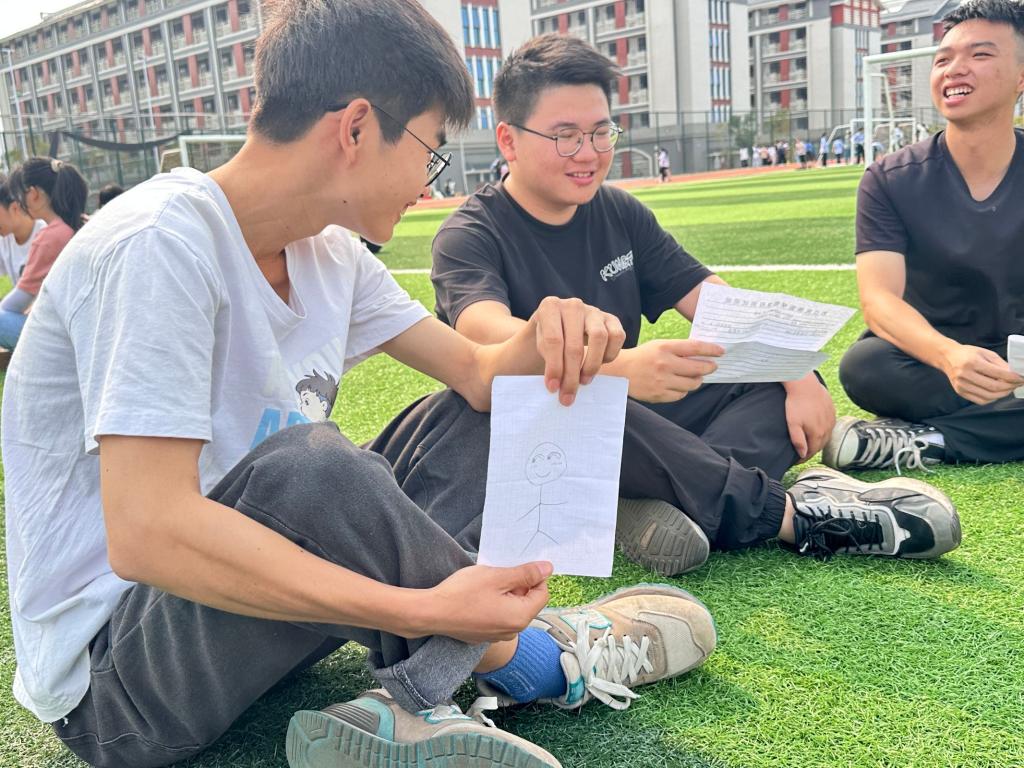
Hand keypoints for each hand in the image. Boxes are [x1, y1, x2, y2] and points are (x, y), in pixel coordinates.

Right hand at [421, 562, 551, 643]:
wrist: (432, 613)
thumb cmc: (463, 593)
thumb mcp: (498, 576)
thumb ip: (526, 574)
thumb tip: (548, 569)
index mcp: (521, 617)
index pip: (542, 594)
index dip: (534, 577)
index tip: (517, 566)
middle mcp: (512, 631)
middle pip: (527, 602)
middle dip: (518, 586)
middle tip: (499, 573)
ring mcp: (497, 636)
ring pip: (512, 609)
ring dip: (505, 594)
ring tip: (486, 584)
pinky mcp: (483, 635)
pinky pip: (498, 617)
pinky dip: (494, 605)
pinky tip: (477, 597)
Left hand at [530, 297, 625, 405]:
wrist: (562, 326)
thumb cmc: (548, 339)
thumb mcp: (539, 346)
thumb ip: (547, 363)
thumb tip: (558, 388)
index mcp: (550, 307)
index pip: (553, 341)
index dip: (554, 367)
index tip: (552, 388)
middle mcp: (572, 305)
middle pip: (575, 344)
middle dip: (571, 375)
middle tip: (568, 395)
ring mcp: (594, 310)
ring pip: (599, 338)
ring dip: (592, 365)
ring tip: (584, 381)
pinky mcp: (611, 318)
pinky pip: (617, 336)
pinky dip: (610, 355)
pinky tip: (598, 364)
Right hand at [624, 339, 723, 402]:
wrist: (620, 372)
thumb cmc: (642, 357)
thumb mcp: (659, 346)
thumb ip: (679, 349)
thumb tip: (703, 354)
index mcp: (665, 348)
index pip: (695, 347)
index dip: (711, 349)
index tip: (721, 351)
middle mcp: (665, 364)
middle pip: (698, 368)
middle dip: (709, 367)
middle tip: (712, 367)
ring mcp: (662, 381)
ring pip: (692, 384)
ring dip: (697, 380)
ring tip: (696, 377)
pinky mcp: (659, 394)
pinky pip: (681, 394)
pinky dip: (683, 390)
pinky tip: (680, 385)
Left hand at [783, 374, 835, 460]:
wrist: (804, 384)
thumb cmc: (796, 403)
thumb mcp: (793, 424)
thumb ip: (798, 440)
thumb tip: (803, 454)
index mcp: (818, 433)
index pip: (812, 452)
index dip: (803, 458)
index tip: (796, 461)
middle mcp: (827, 428)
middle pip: (820, 445)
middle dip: (811, 450)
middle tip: (802, 453)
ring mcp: (831, 419)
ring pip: (826, 435)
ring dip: (818, 441)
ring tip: (809, 443)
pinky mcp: (832, 411)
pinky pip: (829, 425)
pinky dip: (823, 431)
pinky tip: (817, 429)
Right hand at [941, 344, 1023, 404]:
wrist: (947, 357)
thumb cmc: (967, 353)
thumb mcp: (985, 353)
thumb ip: (1000, 363)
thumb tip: (1014, 374)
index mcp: (972, 362)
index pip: (998, 373)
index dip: (1013, 377)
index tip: (1021, 378)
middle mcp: (965, 375)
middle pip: (993, 386)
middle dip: (1010, 387)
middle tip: (1017, 384)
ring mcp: (961, 385)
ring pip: (988, 396)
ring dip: (1002, 394)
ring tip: (1009, 389)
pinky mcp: (960, 392)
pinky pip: (981, 400)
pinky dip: (992, 398)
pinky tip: (997, 393)